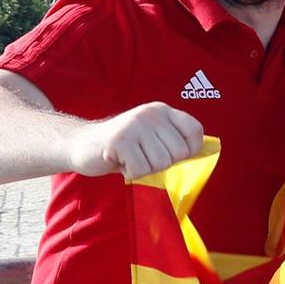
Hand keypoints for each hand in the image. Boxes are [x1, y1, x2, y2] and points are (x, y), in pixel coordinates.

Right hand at [67, 102, 204, 179]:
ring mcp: (135, 125)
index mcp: (163, 111)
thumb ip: (173, 142)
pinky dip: (132, 173)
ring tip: (131, 158)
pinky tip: (120, 162)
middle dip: (163, 163)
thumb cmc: (123, 147)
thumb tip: (203, 155)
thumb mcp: (152, 137)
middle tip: (143, 157)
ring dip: (146, 168)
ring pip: (161, 163)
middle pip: (179, 152)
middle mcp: (151, 114)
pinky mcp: (120, 140)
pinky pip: (142, 169)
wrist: (80, 144)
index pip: (195, 130)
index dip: (190, 149)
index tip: (173, 155)